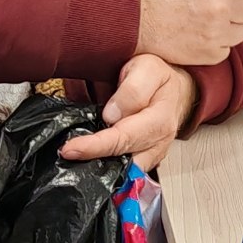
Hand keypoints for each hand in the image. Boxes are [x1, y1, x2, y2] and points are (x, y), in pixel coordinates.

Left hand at [60, 55, 198, 169]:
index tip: (71, 148)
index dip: (96, 145)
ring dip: (103, 171)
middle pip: (124, 161)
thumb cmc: (159, 78)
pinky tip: (94, 164)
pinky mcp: (147, 159)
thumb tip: (112, 115)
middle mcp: (159, 142)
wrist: (174, 89)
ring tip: (78, 163)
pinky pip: (129, 172)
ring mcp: (154, 154)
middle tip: (68, 155)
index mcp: (160, 118)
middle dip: (94, 160)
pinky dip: (111, 171)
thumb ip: (132, 90)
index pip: (124, 137)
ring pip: (127, 172)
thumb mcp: (147, 69)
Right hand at [134, 0, 242, 66]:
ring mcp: (216, 27)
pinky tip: (197, 35)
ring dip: (229, 27)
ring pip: (242, 30)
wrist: (127, 13)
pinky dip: (215, 45)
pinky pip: (226, 49)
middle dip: (239, 7)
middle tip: (221, 7)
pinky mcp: (209, 51)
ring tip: (206, 22)